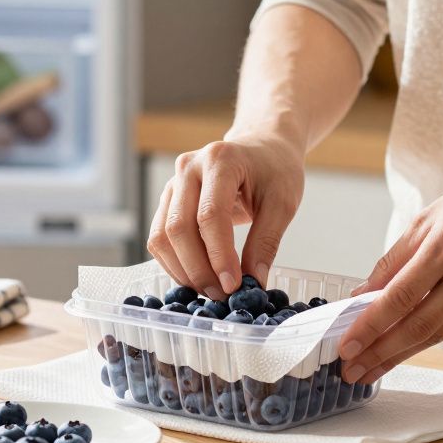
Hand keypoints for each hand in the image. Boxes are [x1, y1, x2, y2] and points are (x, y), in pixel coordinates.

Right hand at [147, 135, 305, 298]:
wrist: (262, 148)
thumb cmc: (275, 170)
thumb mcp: (283, 203)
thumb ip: (266, 242)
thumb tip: (254, 283)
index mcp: (220, 160)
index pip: (210, 215)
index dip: (218, 255)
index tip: (233, 285)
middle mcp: (188, 168)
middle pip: (179, 227)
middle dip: (198, 269)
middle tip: (221, 295)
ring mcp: (173, 183)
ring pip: (162, 236)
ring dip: (183, 270)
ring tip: (211, 291)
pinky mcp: (167, 200)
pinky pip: (160, 238)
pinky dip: (174, 263)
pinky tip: (197, 277)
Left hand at [338, 155, 442, 383]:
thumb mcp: (429, 218)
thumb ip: (394, 259)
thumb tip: (363, 295)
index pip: (399, 296)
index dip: (370, 326)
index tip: (347, 346)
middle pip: (417, 325)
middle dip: (380, 353)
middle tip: (351, 371)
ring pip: (436, 334)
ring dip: (399, 355)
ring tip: (371, 369)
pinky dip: (426, 338)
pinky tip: (403, 348)